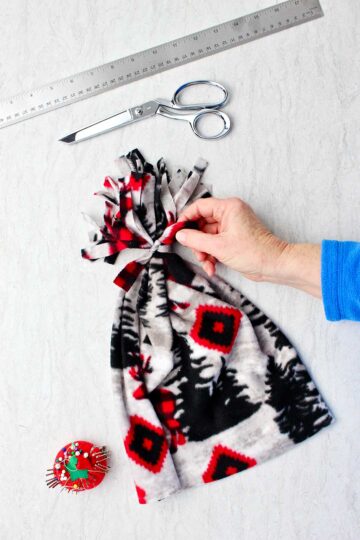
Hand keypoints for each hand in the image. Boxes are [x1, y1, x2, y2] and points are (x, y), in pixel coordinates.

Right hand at [175, 197, 320, 297]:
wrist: (274, 265)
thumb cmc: (254, 252)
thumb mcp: (219, 246)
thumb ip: (195, 239)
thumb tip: (179, 235)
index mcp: (228, 207)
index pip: (199, 207)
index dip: (185, 219)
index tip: (176, 231)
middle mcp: (230, 214)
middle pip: (201, 223)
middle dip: (196, 241)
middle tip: (195, 253)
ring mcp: (231, 227)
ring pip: (207, 236)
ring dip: (203, 251)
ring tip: (206, 263)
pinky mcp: (233, 239)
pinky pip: (215, 244)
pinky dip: (211, 255)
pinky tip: (212, 267)